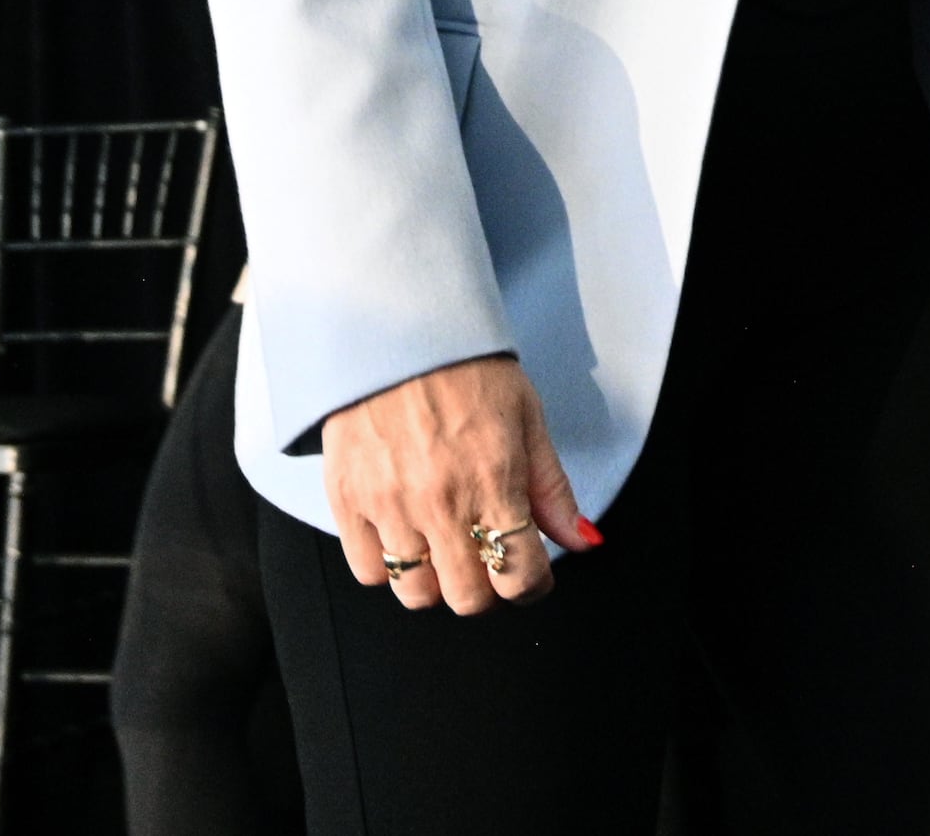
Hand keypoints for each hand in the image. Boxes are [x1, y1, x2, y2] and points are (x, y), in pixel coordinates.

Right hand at [320, 353, 593, 615]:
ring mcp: (390, 505)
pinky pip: (368, 571)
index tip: (529, 574)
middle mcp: (442, 501)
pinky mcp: (347, 500)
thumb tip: (582, 539)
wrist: (396, 329)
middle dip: (487, 588)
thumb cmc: (467, 368)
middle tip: (486, 559)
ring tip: (443, 550)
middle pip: (469, 599)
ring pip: (417, 595)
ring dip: (437, 583)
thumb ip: (552, 488)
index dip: (532, 585)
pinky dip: (388, 567)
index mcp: (495, 480)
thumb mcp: (527, 418)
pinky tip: (404, 537)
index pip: (520, 577)